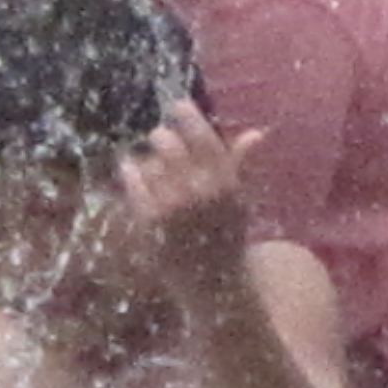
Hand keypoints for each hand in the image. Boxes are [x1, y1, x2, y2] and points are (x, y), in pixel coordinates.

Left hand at [111, 103, 261, 300]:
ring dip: (148, 157)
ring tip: (151, 162)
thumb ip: (241, 164)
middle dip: (162, 136)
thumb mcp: (239, 199)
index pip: (203, 136)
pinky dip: (131, 170)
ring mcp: (173, 205)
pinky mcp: (151, 220)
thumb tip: (257, 132)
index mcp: (225, 182)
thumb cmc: (226, 236)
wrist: (212, 282)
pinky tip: (130, 167)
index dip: (188, 115)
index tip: (179, 105)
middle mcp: (200, 190)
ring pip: (150, 161)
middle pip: (169, 143)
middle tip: (161, 136)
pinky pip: (135, 181)